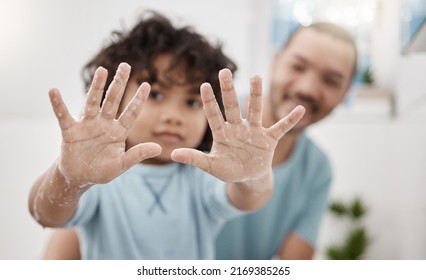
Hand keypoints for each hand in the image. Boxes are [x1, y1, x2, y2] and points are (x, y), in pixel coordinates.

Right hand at [49, 63, 160, 186]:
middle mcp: (104, 124)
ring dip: (96, 86)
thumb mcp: (121, 165)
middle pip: (113, 100)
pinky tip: (53, 91)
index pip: (131, 113)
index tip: (147, 85)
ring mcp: (87, 125)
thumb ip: (138, 155)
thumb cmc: (102, 170)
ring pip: (92, 102)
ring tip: (102, 70)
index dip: (138, 100)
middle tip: (125, 65)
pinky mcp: (70, 131)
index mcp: (118, 132)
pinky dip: (58, 104)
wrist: (79, 178)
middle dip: (119, 83)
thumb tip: (159, 149)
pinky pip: (63, 115)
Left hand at [171, 68, 304, 184]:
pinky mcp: (269, 139)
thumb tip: (173, 154)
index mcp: (223, 134)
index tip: (204, 85)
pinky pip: (281, 128)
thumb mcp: (211, 166)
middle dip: (229, 90)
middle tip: (224, 71)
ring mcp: (254, 132)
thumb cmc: (228, 169)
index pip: (214, 115)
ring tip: (257, 76)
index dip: (209, 102)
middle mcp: (238, 128)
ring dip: (256, 95)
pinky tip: (300, 109)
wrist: (248, 177)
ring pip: (254, 110)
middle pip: (233, 107)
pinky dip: (290, 120)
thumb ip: (195, 159)